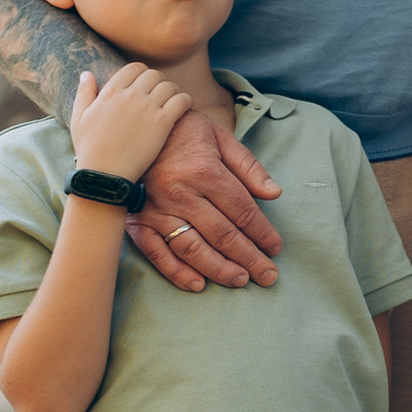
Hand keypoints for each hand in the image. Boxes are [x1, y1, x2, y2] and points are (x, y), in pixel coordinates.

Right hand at [70, 60, 193, 183]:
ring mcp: (147, 108)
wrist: (104, 175)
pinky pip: (182, 100)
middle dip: (158, 82)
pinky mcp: (162, 123)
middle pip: (154, 74)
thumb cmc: (89, 149)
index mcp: (111, 91)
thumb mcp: (79, 118)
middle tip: (159, 96)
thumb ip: (84, 93)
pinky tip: (182, 109)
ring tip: (171, 102)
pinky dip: (185, 101)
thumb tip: (87, 73)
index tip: (144, 86)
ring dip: (172, 92)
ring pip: (169, 86)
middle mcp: (130, 95)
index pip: (134, 67)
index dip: (142, 74)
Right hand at [130, 98, 284, 291]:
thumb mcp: (221, 137)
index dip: (262, 233)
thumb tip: (275, 194)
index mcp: (204, 171)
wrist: (134, 126)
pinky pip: (157, 253)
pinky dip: (177, 272)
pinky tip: (198, 284)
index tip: (276, 248)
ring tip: (240, 280)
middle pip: (222, 235)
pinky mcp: (138, 221)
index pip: (242, 211)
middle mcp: (180, 194)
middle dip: (249, 258)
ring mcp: (157, 210)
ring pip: (192, 249)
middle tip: (268, 276)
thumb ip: (249, 167)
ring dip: (219, 270)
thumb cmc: (183, 131)